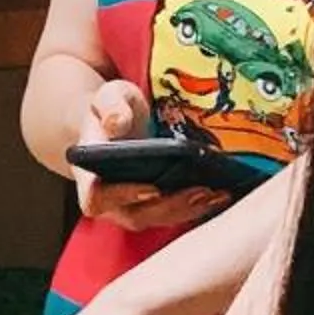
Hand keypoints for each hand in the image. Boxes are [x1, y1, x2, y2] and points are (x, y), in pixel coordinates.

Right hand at [67, 81, 221, 233]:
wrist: (115, 122)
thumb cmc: (111, 109)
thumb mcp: (109, 97)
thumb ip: (110, 106)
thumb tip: (116, 123)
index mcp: (91, 177)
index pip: (97, 198)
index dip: (122, 198)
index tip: (151, 189)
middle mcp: (110, 200)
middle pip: (136, 215)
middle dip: (170, 207)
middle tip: (200, 191)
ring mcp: (133, 206)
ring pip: (158, 218)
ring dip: (189, 210)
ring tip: (217, 193)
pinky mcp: (155, 204)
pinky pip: (174, 213)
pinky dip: (199, 206)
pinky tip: (222, 194)